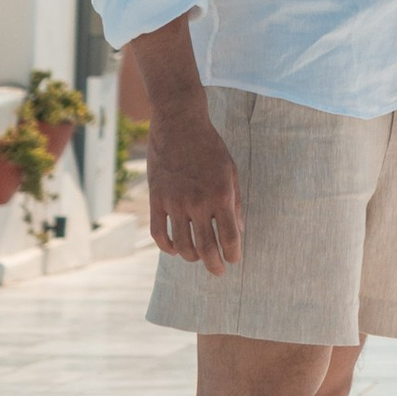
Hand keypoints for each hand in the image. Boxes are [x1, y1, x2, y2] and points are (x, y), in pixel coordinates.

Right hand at [147, 95, 241, 273]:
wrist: (179, 124)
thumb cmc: (210, 147)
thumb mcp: (231, 172)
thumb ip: (235, 203)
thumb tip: (239, 230)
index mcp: (221, 195)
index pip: (230, 237)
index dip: (234, 254)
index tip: (234, 260)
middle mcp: (198, 202)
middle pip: (206, 248)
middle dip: (214, 265)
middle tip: (218, 271)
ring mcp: (174, 202)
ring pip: (182, 245)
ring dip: (192, 258)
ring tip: (198, 258)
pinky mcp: (156, 199)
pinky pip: (158, 233)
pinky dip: (167, 247)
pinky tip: (175, 249)